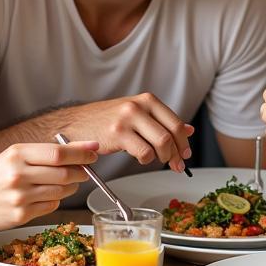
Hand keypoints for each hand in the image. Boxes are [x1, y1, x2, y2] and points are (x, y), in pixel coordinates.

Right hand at [0, 140, 97, 232]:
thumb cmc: (0, 174)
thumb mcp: (20, 155)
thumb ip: (53, 150)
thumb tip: (90, 146)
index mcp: (17, 154)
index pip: (58, 153)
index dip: (81, 154)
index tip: (93, 154)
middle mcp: (17, 174)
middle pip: (64, 173)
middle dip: (81, 172)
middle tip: (84, 171)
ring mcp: (19, 196)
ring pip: (61, 191)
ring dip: (71, 187)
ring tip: (66, 182)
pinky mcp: (21, 215)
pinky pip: (52, 206)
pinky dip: (57, 201)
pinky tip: (48, 195)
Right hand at [56, 94, 192, 172]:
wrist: (77, 123)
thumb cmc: (107, 120)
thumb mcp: (137, 115)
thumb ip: (162, 122)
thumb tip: (189, 130)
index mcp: (148, 100)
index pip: (176, 123)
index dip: (184, 142)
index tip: (185, 154)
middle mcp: (139, 106)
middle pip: (171, 134)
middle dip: (177, 154)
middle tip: (176, 165)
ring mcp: (128, 118)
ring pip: (161, 143)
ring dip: (162, 158)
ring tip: (154, 160)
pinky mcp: (118, 133)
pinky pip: (144, 152)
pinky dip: (145, 159)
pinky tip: (139, 157)